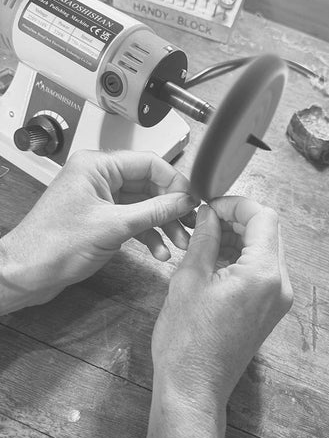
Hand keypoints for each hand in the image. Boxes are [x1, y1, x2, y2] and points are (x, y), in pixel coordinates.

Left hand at [0, 150, 197, 312]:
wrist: (26, 274)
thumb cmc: (51, 245)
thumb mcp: (114, 226)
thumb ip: (154, 211)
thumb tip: (184, 200)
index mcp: (97, 165)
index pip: (149, 163)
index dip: (174, 181)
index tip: (192, 200)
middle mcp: (99, 177)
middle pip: (149, 184)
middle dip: (171, 206)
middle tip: (189, 223)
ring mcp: (101, 199)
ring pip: (144, 204)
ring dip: (162, 223)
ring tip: (178, 241)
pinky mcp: (101, 218)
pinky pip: (133, 220)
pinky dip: (148, 234)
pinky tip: (158, 250)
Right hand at [138, 197, 291, 437]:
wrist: (193, 389)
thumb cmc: (186, 340)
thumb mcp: (189, 279)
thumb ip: (204, 238)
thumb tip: (208, 213)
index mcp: (263, 273)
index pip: (263, 217)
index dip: (235, 204)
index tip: (209, 206)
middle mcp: (280, 285)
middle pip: (268, 231)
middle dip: (238, 219)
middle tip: (205, 218)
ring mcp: (279, 300)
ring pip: (266, 249)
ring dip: (239, 237)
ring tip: (205, 237)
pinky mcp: (271, 310)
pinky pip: (262, 270)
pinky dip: (242, 257)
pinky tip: (215, 258)